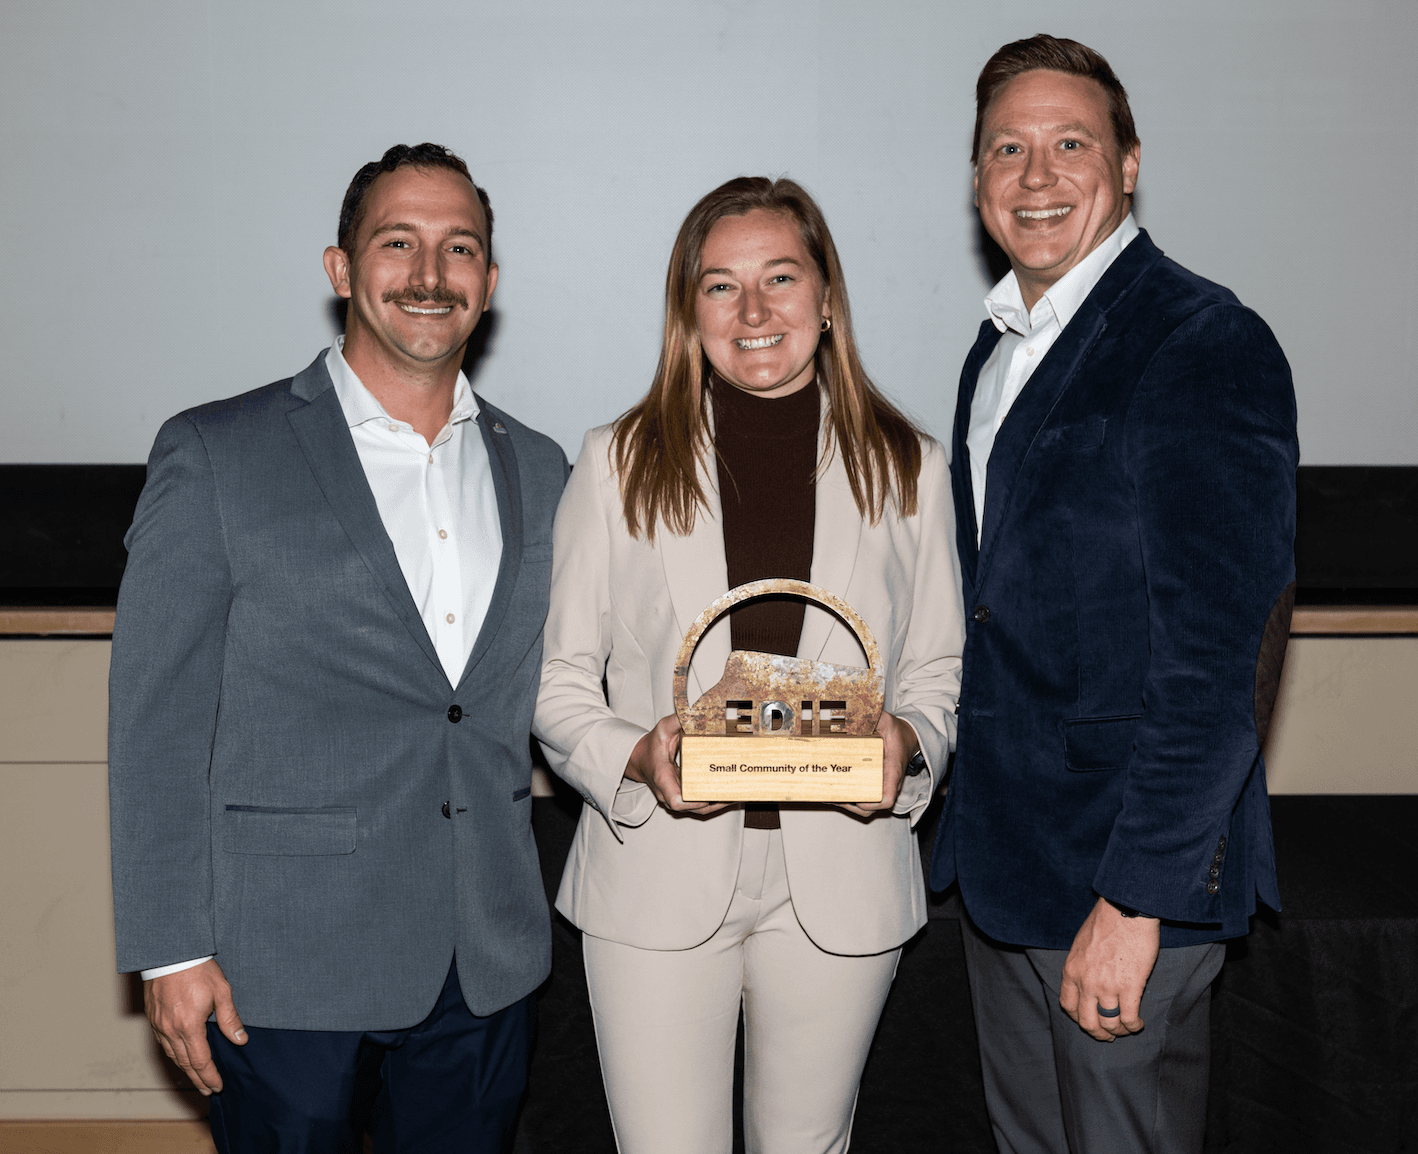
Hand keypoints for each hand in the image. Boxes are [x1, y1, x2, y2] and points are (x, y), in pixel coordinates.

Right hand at [144, 959, 245, 1093]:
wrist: (171, 953)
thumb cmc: (198, 969)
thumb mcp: (222, 991)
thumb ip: (230, 1019)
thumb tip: (240, 1040)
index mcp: (189, 1026)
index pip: (200, 1061)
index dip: (210, 1076)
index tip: (217, 1086)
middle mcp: (171, 1030)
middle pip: (185, 1063)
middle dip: (198, 1079)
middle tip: (207, 1089)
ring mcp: (159, 1025)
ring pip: (171, 1055)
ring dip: (184, 1069)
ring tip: (196, 1077)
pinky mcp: (153, 1018)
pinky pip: (162, 1043)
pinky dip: (172, 1054)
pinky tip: (179, 1056)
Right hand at [624, 714, 728, 815]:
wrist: (640, 759)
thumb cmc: (650, 747)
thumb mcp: (662, 729)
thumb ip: (677, 720)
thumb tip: (695, 713)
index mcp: (663, 777)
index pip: (675, 800)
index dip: (692, 803)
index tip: (707, 797)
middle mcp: (668, 792)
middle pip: (693, 807)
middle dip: (714, 803)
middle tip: (733, 793)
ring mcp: (675, 798)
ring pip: (697, 809)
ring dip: (717, 805)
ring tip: (736, 795)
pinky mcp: (682, 797)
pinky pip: (698, 805)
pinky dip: (713, 802)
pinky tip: (728, 795)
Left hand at [836, 710, 918, 817]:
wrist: (906, 738)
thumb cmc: (897, 732)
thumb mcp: (888, 722)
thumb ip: (875, 717)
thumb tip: (852, 713)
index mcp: (892, 771)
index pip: (888, 797)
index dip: (874, 804)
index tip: (859, 800)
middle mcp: (886, 783)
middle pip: (871, 807)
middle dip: (851, 806)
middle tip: (832, 796)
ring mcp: (880, 786)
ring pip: (865, 807)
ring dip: (847, 805)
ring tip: (827, 796)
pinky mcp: (872, 784)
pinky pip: (862, 797)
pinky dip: (847, 798)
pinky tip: (831, 788)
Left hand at [1058, 896, 1159, 1040]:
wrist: (1125, 909)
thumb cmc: (1105, 922)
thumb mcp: (1081, 944)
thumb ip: (1081, 966)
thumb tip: (1086, 980)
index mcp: (1071, 971)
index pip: (1068, 1006)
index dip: (1078, 1018)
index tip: (1088, 1021)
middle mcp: (1086, 983)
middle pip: (1087, 1022)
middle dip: (1098, 1034)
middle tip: (1108, 1036)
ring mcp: (1108, 987)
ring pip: (1110, 1024)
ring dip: (1119, 1031)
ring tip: (1126, 1029)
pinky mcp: (1130, 987)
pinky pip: (1129, 1018)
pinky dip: (1134, 1026)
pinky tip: (1138, 1024)